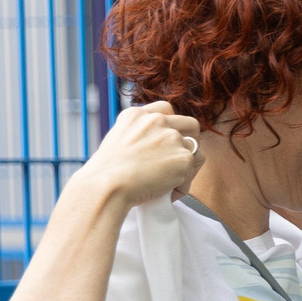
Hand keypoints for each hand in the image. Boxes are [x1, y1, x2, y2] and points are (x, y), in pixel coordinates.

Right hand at [82, 100, 201, 209]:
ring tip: (166, 183)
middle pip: (190, 125)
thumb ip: (140, 137)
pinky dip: (184, 183)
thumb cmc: (106, 173)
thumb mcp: (118, 142)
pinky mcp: (184, 156)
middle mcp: (156, 121)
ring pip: (194, 150)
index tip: (166, 141)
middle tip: (180, 160)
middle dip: (191, 141)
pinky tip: (167, 191)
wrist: (108, 184)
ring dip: (185, 167)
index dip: (172, 125)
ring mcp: (172, 137)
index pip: (166, 109)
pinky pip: (194, 168)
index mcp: (136, 115)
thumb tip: (155, 150)